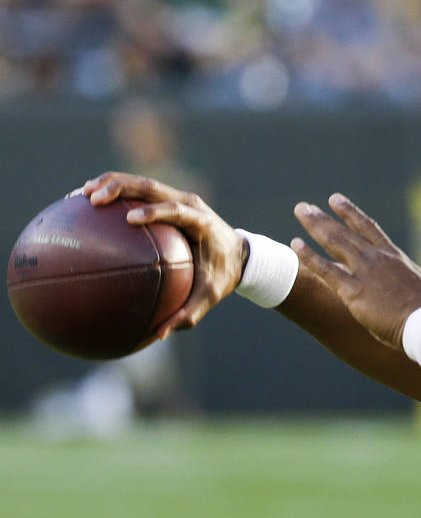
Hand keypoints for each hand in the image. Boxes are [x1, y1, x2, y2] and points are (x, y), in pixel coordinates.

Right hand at [82, 172, 247, 338]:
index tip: (130, 219)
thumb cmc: (224, 275)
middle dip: (123, 188)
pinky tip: (89, 200)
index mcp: (201, 222)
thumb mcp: (212, 295)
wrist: (239, 253)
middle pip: (153, 188)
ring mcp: (178, 198)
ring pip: (143, 184)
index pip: (177, 211)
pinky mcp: (169, 200)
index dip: (155, 212)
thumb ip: (190, 313)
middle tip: (95, 199)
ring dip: (114, 183)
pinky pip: (140, 192)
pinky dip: (116, 190)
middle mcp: (189, 203)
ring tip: (84, 193)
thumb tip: (162, 334)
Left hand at [291, 193, 420, 348]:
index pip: (367, 227)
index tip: (335, 199)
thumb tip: (409, 278)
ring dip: (315, 225)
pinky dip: (309, 256)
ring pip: (334, 242)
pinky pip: (325, 269)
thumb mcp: (419, 283)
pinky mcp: (352, 290)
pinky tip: (295, 245)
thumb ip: (406, 276)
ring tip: (300, 212)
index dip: (350, 212)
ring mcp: (363, 271)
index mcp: (392, 255)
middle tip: (305, 207)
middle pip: (344, 231)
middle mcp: (375, 257)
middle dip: (323, 217)